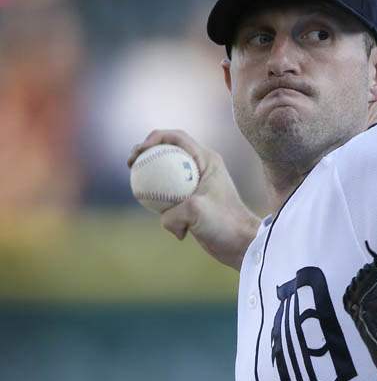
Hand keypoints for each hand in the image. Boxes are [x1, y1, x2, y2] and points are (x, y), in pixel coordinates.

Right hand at [128, 129, 259, 269]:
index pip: (176, 137)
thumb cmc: (224, 223)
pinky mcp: (191, 201)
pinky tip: (154, 212)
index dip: (154, 138)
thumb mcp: (196, 211)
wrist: (240, 243)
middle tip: (131, 165)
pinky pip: (167, 196)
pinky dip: (159, 203)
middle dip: (146, 153)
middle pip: (167, 151)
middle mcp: (201, 167)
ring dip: (150, 178)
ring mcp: (195, 184)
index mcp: (207, 159)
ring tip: (136, 186)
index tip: (141, 152)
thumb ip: (172, 210)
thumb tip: (163, 218)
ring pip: (166, 174)